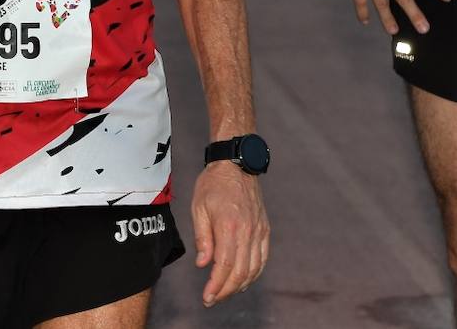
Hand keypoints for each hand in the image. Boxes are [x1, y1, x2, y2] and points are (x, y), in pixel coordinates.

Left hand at [191, 161, 268, 306]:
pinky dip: (253, 273)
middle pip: (241, 272)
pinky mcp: (265, 230)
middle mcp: (248, 232)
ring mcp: (259, 231)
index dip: (216, 285)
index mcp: (229, 226)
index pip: (225, 265)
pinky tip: (242, 279)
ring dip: (240, 285)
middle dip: (226, 290)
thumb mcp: (199, 208)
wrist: (236, 164)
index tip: (207, 297)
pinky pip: (262, 258)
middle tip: (212, 299)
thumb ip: (202, 238)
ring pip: (254, 268)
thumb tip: (202, 264)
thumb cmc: (213, 184)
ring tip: (224, 292)